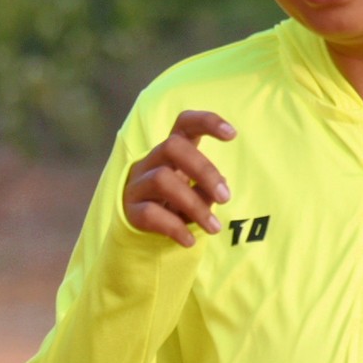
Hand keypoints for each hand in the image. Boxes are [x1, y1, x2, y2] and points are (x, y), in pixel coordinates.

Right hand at [121, 111, 235, 246]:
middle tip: (226, 198)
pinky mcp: (130, 210)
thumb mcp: (196, 194)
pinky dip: (175, 227)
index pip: (184, 123)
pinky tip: (190, 241)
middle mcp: (151, 161)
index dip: (206, 121)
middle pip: (173, 146)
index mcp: (172, 151)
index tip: (233, 134)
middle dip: (204, 170)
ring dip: (194, 205)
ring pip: (162, 179)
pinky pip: (151, 213)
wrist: (142, 230)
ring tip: (214, 228)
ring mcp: (137, 184)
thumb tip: (217, 190)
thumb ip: (207, 189)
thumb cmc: (175, 203)